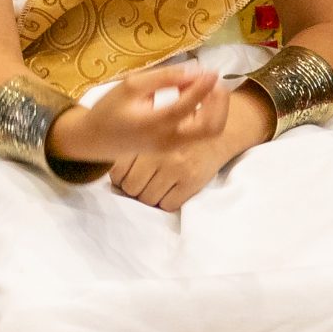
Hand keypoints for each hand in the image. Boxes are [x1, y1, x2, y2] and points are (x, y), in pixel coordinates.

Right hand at [49, 62, 227, 163]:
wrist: (96, 139)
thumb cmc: (110, 109)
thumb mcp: (131, 85)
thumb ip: (163, 78)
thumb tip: (194, 70)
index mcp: (154, 125)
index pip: (187, 106)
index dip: (203, 87)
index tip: (212, 70)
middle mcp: (169, 140)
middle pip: (211, 127)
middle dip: (220, 102)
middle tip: (214, 80)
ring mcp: (175, 147)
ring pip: (210, 131)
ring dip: (215, 107)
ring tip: (203, 85)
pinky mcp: (176, 146)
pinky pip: (201, 131)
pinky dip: (206, 112)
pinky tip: (191, 95)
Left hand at [111, 91, 273, 210]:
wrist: (217, 131)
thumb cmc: (182, 127)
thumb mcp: (156, 126)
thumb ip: (136, 141)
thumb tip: (116, 159)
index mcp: (146, 140)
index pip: (119, 171)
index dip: (120, 178)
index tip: (126, 176)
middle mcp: (158, 156)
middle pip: (131, 187)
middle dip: (134, 188)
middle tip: (140, 183)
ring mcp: (175, 170)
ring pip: (148, 198)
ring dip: (149, 196)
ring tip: (154, 187)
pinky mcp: (190, 183)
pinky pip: (168, 204)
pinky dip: (165, 201)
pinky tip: (168, 191)